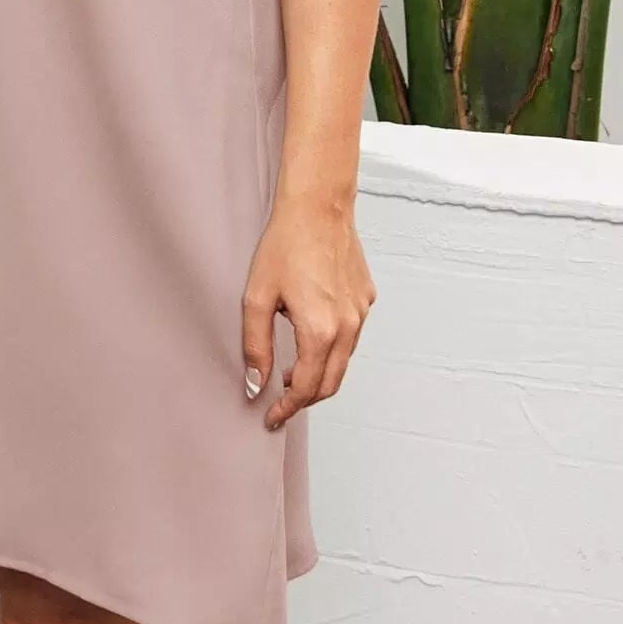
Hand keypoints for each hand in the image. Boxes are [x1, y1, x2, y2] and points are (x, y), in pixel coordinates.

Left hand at [241, 197, 376, 431]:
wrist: (318, 206)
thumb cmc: (284, 246)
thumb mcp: (257, 297)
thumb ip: (256, 347)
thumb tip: (256, 385)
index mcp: (320, 332)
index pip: (306, 389)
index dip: (287, 408)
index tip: (271, 417)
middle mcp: (348, 328)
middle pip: (330, 383)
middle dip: (305, 399)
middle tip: (280, 402)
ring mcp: (361, 313)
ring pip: (343, 361)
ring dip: (320, 374)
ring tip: (292, 371)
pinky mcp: (366, 298)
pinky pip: (351, 334)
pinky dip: (332, 347)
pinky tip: (311, 334)